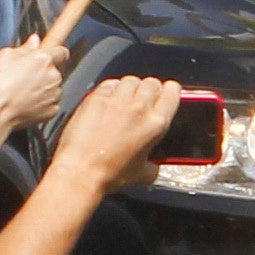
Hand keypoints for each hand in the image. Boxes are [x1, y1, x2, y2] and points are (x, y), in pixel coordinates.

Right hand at [0, 31, 66, 150]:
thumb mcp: (5, 56)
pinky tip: (27, 102)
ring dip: (43, 87)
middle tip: (25, 76)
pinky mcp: (52, 110)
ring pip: (53, 87)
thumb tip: (34, 41)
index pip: (61, 51)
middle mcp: (53, 76)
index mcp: (44, 59)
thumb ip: (25, 47)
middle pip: (54, 70)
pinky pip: (51, 102)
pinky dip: (42, 102)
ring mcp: (54, 94)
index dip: (54, 53)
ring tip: (23, 91)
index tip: (48, 56)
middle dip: (43, 72)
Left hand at [54, 74, 181, 184]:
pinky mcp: (97, 97)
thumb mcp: (142, 174)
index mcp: (157, 123)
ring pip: (130, 80)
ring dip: (129, 89)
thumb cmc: (110, 174)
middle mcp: (140, 107)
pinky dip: (111, 90)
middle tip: (141, 102)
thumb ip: (153, 165)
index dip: (169, 91)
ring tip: (123, 102)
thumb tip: (152, 166)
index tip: (164, 94)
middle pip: (151, 82)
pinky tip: (107, 102)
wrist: (81, 172)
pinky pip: (110, 84)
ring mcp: (117, 100)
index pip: (173, 91)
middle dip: (148, 90)